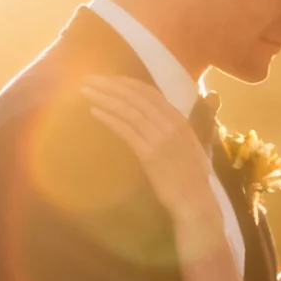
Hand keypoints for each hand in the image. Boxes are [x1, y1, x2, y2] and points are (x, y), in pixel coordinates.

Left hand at [81, 76, 220, 231]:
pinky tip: (94, 111)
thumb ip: (174, 130)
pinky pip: (125, 130)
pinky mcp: (149, 154)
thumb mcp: (188, 147)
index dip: (127, 84)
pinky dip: (109, 118)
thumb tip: (156, 120)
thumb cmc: (191, 178)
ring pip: (128, 110)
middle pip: (135, 97)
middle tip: (90, 79)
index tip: (110, 80)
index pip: (150, 93)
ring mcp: (160, 138)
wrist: (194, 201)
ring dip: (104, 97)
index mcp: (180, 120)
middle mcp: (170, 124)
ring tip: (85, 91)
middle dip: (110, 85)